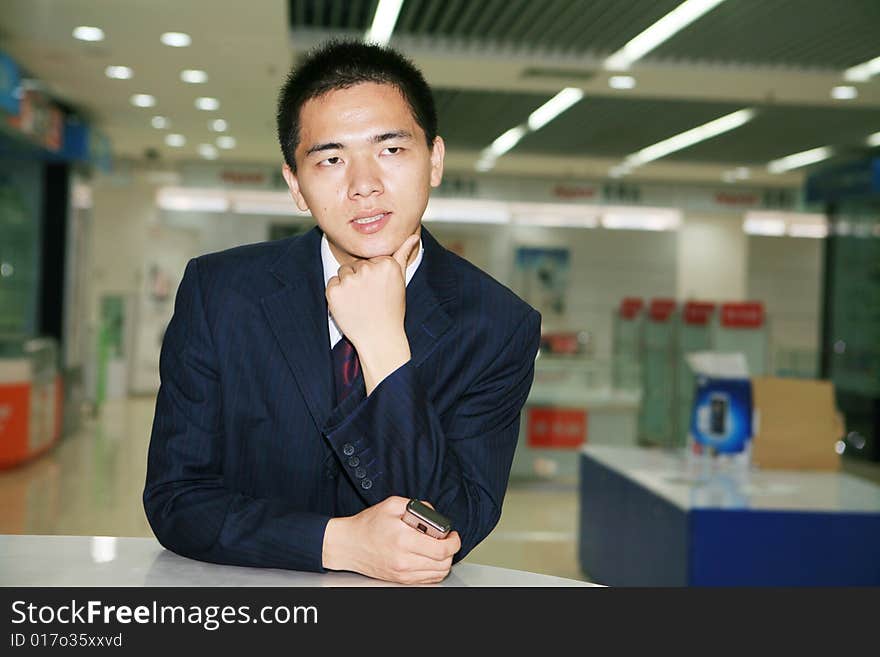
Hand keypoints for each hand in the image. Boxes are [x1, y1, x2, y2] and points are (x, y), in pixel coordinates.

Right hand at [322, 496, 461, 584]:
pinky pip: (428, 580)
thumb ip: (416, 505)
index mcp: (403, 539)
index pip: (441, 549)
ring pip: (438, 574)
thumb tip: (434, 514)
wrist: (347, 545)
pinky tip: (430, 559)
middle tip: (446, 539)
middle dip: (451, 550)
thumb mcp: (391, 505)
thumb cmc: (367, 525)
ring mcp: (402, 573)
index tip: (452, 534)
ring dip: (444, 561)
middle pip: (444, 563)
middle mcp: (404, 560)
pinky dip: (435, 570)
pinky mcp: (400, 580)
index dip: (453, 541)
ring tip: (438, 549)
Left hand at [326, 234, 420, 393]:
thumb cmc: (391, 310)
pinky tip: (350, 306)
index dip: (373, 276)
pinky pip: (332, 284)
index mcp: (387, 263)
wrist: (380, 339)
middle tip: (370, 300)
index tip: (380, 291)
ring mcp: (351, 280)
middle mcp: (369, 268)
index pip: (370, 259)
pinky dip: (337, 295)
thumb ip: (403, 254)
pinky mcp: (334, 291)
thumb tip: (413, 235)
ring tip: (360, 303)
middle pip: (356, 264)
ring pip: (343, 272)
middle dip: (360, 280)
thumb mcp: (400, 280)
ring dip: (348, 286)